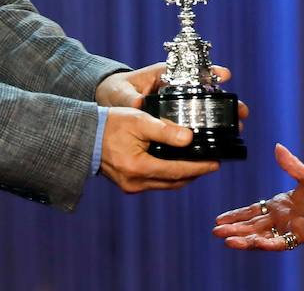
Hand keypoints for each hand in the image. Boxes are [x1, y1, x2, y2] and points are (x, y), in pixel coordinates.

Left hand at [95, 63, 249, 124]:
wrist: (110, 103)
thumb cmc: (115, 91)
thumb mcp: (119, 92)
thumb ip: (128, 97)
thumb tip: (138, 103)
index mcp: (166, 75)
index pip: (194, 69)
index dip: (212, 71)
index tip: (226, 75)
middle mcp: (177, 89)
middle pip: (208, 93)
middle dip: (227, 101)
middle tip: (242, 111)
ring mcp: (177, 105)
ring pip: (205, 110)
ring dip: (222, 118)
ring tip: (237, 128)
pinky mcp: (174, 120)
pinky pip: (194, 124)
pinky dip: (206, 131)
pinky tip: (216, 142)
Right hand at [101, 107, 219, 191]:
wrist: (84, 136)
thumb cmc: (110, 124)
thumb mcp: (140, 121)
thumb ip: (166, 130)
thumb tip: (189, 138)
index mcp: (138, 168)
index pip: (178, 171)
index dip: (200, 168)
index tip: (216, 163)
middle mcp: (135, 182)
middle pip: (174, 182)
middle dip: (195, 174)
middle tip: (212, 163)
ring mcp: (130, 186)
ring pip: (166, 185)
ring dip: (183, 176)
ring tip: (200, 164)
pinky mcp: (128, 184)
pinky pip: (156, 183)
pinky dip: (170, 176)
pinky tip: (179, 165)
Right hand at [213, 143, 303, 250]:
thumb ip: (291, 164)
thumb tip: (277, 146)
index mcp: (280, 204)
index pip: (253, 211)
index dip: (236, 215)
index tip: (219, 219)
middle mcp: (281, 219)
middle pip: (252, 226)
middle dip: (234, 229)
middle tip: (216, 231)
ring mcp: (289, 229)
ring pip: (261, 237)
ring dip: (245, 239)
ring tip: (227, 240)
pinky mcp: (299, 237)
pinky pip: (280, 243)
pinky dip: (267, 244)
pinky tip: (255, 244)